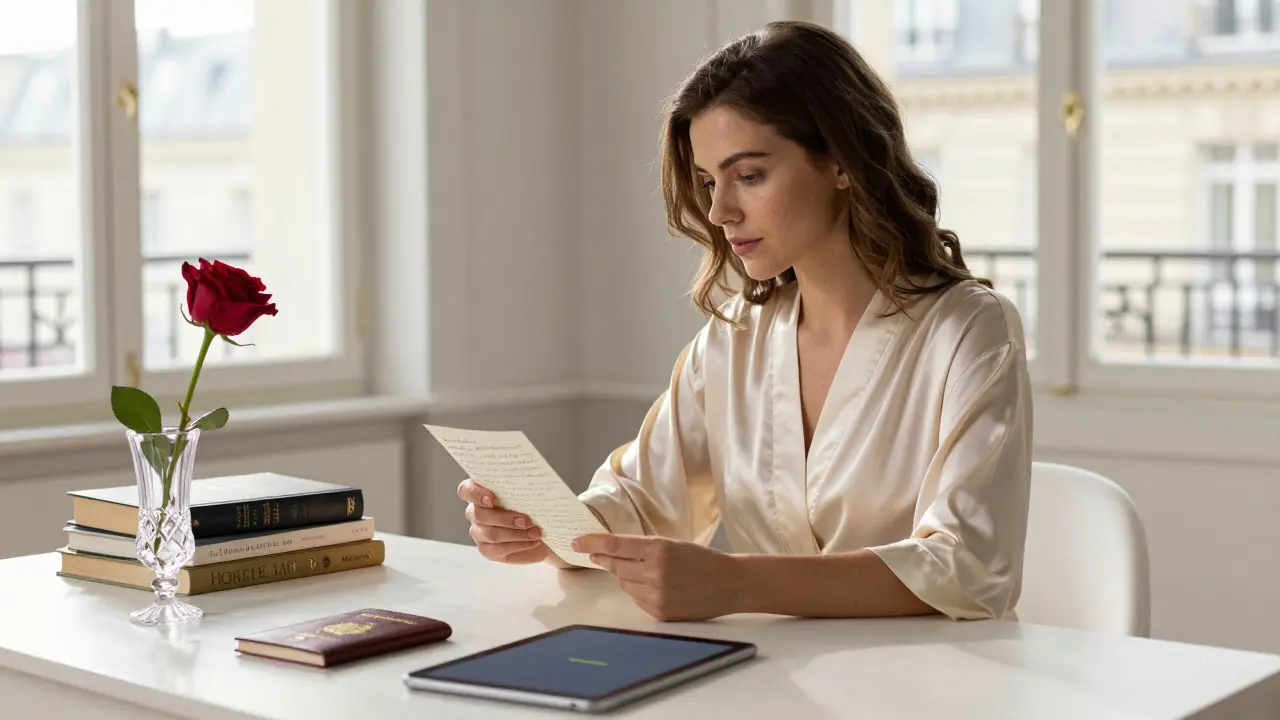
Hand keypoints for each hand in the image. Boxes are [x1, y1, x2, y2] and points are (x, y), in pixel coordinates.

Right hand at [457, 478, 550, 564]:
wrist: (542, 531)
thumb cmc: (533, 508)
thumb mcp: (529, 495)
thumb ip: (522, 490)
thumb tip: (531, 487)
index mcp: (481, 493)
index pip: (466, 490)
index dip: (475, 494)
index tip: (492, 498)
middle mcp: (475, 512)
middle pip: (479, 514)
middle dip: (504, 518)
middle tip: (526, 520)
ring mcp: (479, 532)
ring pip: (489, 534)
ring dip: (515, 533)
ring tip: (536, 532)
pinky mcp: (487, 550)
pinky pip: (497, 549)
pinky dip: (518, 545)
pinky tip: (532, 541)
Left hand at [572, 534, 741, 620]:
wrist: (729, 584)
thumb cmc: (701, 560)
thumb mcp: (672, 544)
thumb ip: (643, 548)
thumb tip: (610, 552)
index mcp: (659, 549)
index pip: (616, 545)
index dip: (593, 543)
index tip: (577, 541)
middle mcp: (655, 572)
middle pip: (615, 566)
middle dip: (606, 560)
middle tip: (597, 555)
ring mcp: (656, 595)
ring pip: (624, 583)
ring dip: (627, 576)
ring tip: (649, 572)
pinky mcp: (659, 612)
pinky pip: (636, 599)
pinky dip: (640, 591)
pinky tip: (658, 587)